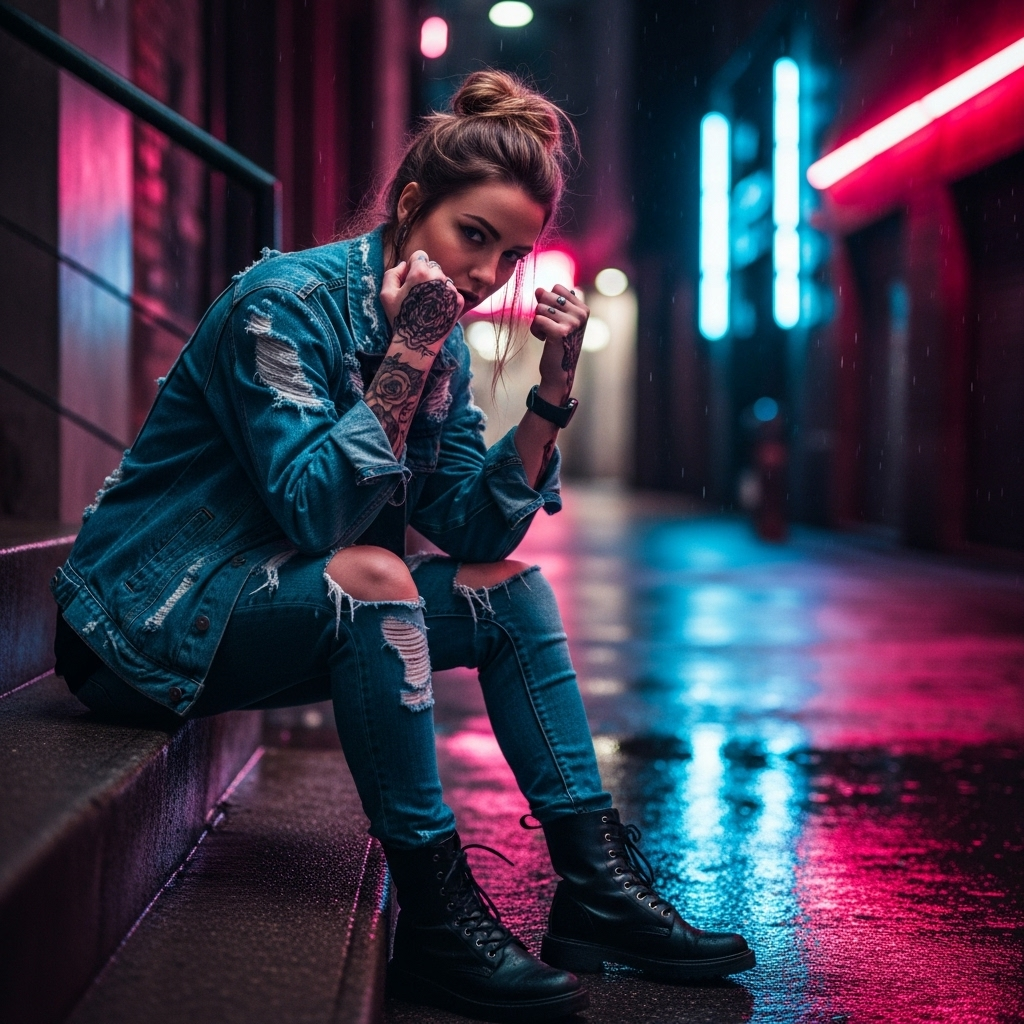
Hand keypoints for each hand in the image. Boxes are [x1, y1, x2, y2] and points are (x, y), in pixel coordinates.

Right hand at [381, 250, 463, 354]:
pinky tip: (436, 310)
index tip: (410, 280)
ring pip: (443, 279)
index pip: (420, 256)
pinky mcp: (459, 301)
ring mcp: (451, 289)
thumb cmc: (400, 318)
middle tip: (418, 295)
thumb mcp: (386, 294)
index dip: (413, 267)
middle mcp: (439, 277)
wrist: (418, 342)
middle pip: (433, 267)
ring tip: (427, 304)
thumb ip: (393, 272)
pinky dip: (445, 298)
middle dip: (425, 276)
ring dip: (436, 286)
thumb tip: (405, 264)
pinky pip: (451, 291)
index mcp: (421, 271)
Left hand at [531, 284, 588, 401]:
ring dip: (537, 322)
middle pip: (547, 295)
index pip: (557, 288)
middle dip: (541, 311)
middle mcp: (581, 314)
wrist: (559, 371)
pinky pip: (537, 320)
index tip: (554, 318)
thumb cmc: (558, 344)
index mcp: (583, 308)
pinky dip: (535, 330)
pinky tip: (543, 340)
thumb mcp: (559, 319)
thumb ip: (551, 302)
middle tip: (548, 327)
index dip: (548, 301)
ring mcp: (572, 323)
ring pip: (539, 308)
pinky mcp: (560, 332)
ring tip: (546, 334)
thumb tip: (539, 290)